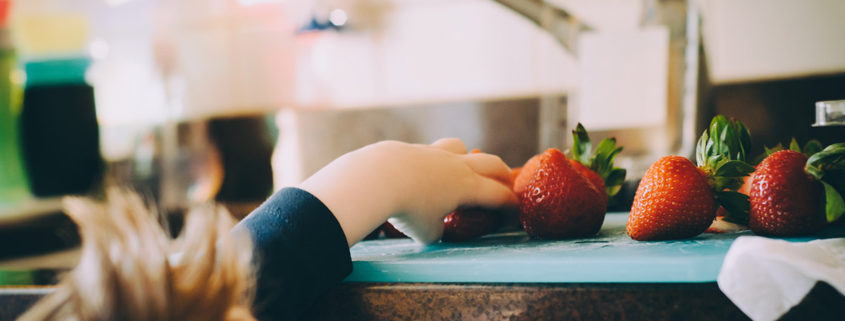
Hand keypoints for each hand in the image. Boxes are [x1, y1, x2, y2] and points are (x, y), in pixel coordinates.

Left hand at [298, 138, 517, 244]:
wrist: (378, 178)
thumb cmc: (407, 209)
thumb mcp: (426, 233)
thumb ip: (436, 231)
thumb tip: (434, 229)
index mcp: (468, 187)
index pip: (499, 195)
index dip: (511, 205)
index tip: (515, 211)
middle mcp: (457, 166)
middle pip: (491, 163)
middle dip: (502, 174)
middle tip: (506, 183)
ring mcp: (435, 153)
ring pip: (461, 147)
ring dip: (469, 157)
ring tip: (464, 168)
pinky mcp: (413, 149)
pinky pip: (432, 151)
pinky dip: (436, 161)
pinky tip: (424, 172)